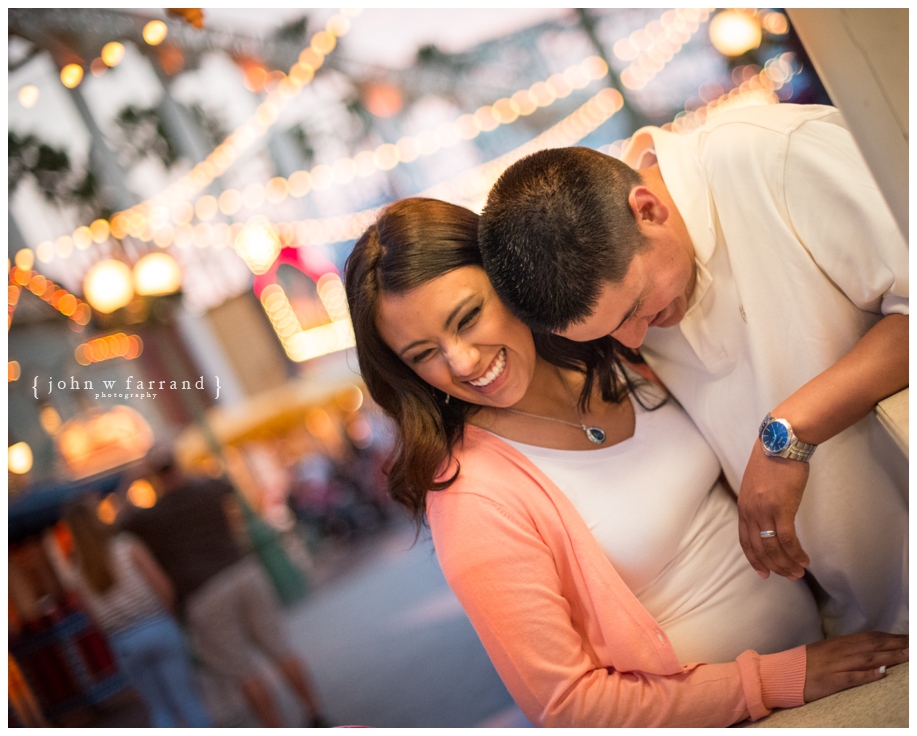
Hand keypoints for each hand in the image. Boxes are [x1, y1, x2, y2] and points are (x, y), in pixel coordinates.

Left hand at [737, 441, 808, 578]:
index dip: (754, 559)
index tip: (764, 572)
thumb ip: (758, 501)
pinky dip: (795, 554)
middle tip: (788, 576)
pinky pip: (787, 540)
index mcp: (743, 506)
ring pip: (773, 548)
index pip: (745, 541)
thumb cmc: (773, 460)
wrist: (781, 443)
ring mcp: (764, 511)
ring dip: (786, 564)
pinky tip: (804, 560)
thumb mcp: (757, 483)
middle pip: (759, 549)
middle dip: (773, 566)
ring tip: (799, 573)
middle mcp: (750, 511)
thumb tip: (767, 515)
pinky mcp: (781, 509)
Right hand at [804, 632, 907, 701]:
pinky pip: (852, 677)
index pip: (870, 637)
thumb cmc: (804, 664)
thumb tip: (867, 651)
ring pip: (867, 658)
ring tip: (907, 656)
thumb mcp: (826, 651)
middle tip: (913, 645)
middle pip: (873, 645)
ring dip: (889, 657)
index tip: (908, 638)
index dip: (891, 637)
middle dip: (896, 645)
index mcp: (839, 643)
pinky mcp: (832, 681)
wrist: (783, 673)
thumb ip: (846, 651)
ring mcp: (836, 665)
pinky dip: (868, 674)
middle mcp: (840, 651)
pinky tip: (882, 672)